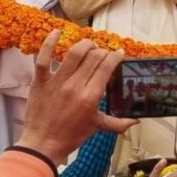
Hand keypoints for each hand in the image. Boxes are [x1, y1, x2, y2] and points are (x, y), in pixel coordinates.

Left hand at [16, 30, 137, 164]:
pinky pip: (44, 58)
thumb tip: (136, 122)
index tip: (118, 53)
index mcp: (91, 97)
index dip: (115, 56)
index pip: (106, 67)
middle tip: (104, 53)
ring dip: (85, 44)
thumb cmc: (70, 137)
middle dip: (102, 51)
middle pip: (93, 57)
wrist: (43, 144)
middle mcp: (75, 86)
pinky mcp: (40, 81)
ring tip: (89, 45)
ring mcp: (57, 82)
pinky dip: (49, 43)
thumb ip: (118, 123)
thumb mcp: (97, 128)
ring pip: (74, 53)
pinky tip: (56, 32)